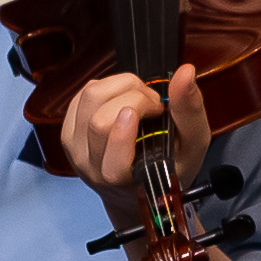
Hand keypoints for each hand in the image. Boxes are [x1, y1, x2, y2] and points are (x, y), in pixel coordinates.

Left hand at [56, 61, 213, 194]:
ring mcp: (74, 147)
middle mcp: (90, 166)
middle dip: (134, 97)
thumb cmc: (167, 167)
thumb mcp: (193, 144)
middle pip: (100, 119)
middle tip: (155, 104)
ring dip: (121, 85)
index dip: (127, 130)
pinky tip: (122, 98)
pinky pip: (82, 94)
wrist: (134, 188)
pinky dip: (107, 87)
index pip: (112, 158)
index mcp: (120, 180)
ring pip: (89, 98)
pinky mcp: (67, 129)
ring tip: (141, 97)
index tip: (154, 110)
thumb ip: (190, 111)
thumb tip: (186, 72)